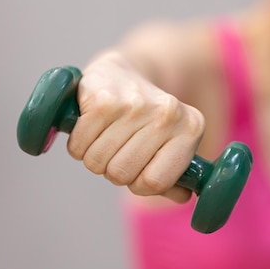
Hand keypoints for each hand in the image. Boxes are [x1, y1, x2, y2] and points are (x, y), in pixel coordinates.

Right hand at [66, 51, 205, 202]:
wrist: (125, 72)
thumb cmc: (147, 120)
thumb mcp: (170, 145)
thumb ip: (175, 176)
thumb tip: (182, 197)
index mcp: (191, 129)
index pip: (155, 183)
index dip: (138, 184)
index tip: (138, 170)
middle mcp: (167, 114)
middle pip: (120, 174)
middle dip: (113, 169)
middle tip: (119, 148)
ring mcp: (135, 105)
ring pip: (96, 162)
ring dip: (94, 156)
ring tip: (106, 135)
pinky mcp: (103, 99)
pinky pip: (79, 145)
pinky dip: (79, 144)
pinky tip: (91, 125)